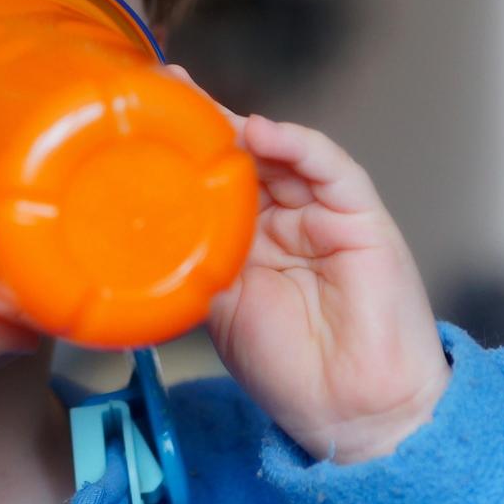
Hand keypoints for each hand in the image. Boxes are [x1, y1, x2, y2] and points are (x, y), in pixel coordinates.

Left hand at [164, 65, 450, 464]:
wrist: (352, 413)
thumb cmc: (291, 371)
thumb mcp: (218, 309)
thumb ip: (193, 259)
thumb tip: (142, 227)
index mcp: (247, 241)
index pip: (213, 181)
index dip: (183, 149)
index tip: (142, 113)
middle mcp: (284, 219)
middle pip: (244, 156)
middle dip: (206, 122)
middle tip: (165, 89)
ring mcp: (322, 214)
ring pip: (282, 153)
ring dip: (242, 126)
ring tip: (202, 108)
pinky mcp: (361, 217)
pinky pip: (330, 168)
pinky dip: (298, 145)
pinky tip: (264, 133)